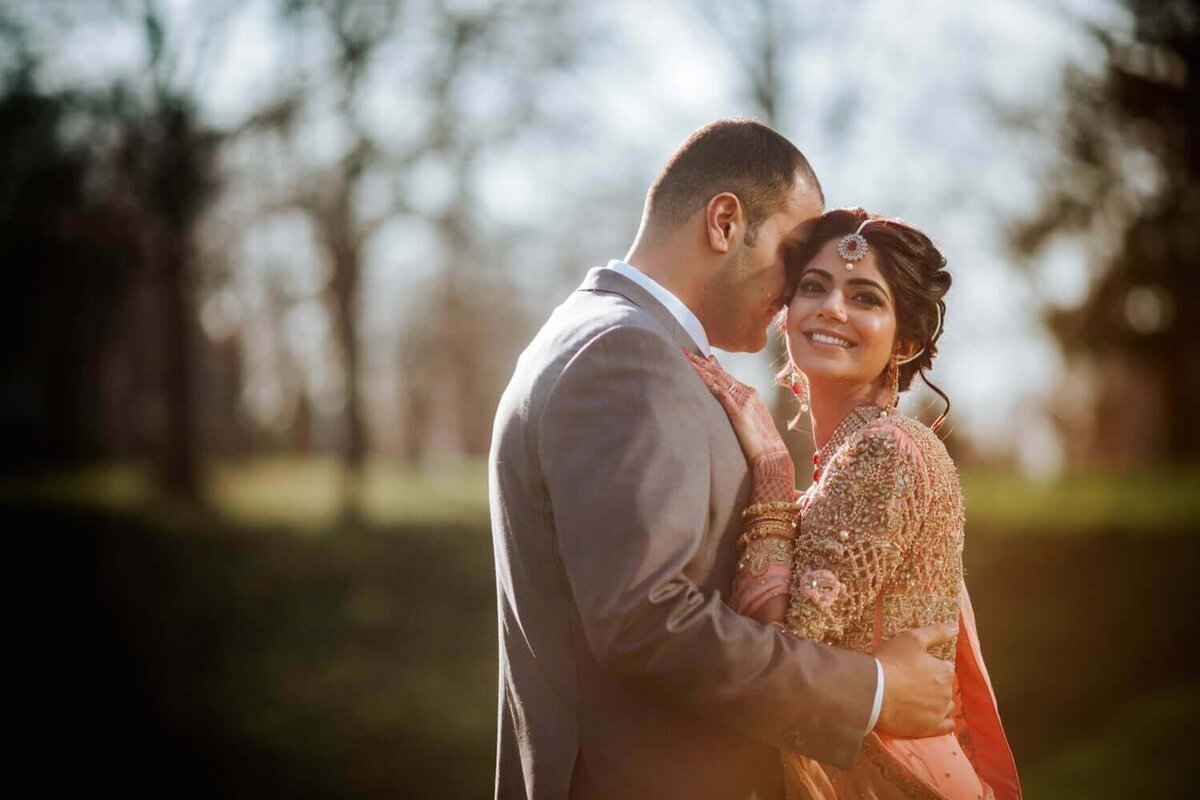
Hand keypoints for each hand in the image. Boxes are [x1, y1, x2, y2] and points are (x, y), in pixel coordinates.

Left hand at [685, 351, 795, 502]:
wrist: (772, 455)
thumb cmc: (762, 443)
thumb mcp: (751, 422)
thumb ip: (742, 411)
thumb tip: (733, 410)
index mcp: (751, 395)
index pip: (727, 376)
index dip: (712, 366)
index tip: (701, 357)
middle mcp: (748, 393)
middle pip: (720, 373)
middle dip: (701, 361)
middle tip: (684, 350)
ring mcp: (744, 400)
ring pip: (718, 379)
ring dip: (700, 367)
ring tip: (685, 357)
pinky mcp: (739, 410)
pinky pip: (721, 392)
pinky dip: (708, 381)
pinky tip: (698, 374)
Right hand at [872, 622, 957, 737]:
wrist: (872, 692)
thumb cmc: (891, 662)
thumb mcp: (912, 639)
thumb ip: (937, 632)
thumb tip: (955, 625)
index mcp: (945, 671)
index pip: (944, 667)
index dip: (930, 666)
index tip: (914, 667)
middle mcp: (947, 692)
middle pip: (944, 687)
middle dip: (933, 684)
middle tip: (911, 682)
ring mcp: (939, 712)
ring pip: (946, 706)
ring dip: (937, 702)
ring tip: (917, 699)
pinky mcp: (930, 728)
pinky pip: (946, 727)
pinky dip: (942, 722)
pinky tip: (930, 716)